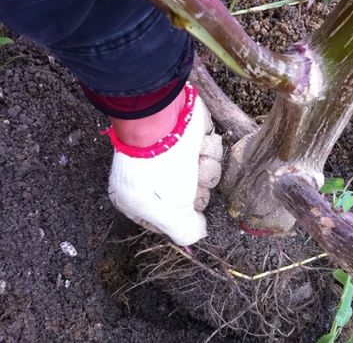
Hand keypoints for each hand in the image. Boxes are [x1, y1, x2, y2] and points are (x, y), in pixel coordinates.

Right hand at [107, 84, 222, 244]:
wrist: (163, 120)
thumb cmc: (159, 169)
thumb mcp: (169, 213)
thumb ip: (184, 231)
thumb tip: (198, 233)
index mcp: (140, 199)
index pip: (169, 220)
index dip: (183, 216)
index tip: (186, 209)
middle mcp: (158, 179)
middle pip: (194, 197)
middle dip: (198, 189)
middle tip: (187, 180)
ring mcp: (176, 157)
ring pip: (207, 175)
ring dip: (206, 168)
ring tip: (192, 158)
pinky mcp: (193, 139)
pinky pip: (212, 152)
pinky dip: (209, 148)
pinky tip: (198, 143)